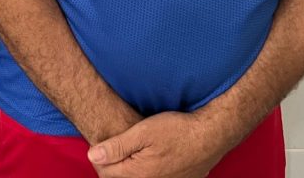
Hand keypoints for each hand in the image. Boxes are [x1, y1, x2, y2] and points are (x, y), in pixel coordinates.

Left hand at [87, 111, 227, 177]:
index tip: (101, 144)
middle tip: (113, 147)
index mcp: (138, 174)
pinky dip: (145, 172)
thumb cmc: (177, 130)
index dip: (100, 157)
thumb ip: (116, 146)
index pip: (106, 172)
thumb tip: (92, 155)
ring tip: (131, 151)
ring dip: (129, 169)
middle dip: (113, 165)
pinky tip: (149, 158)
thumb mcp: (143, 131)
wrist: (211, 136)